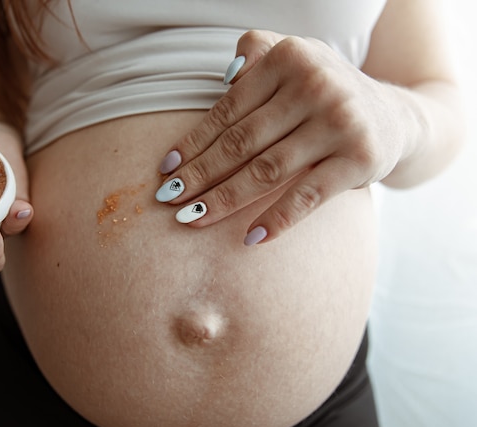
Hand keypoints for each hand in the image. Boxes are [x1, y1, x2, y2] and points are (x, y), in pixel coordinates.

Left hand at [156, 30, 406, 244]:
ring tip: (192, 218)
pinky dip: (276, 220)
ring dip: (223, 200)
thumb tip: (224, 79)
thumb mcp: (296, 59)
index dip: (192, 142)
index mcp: (290, 59)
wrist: (393, 117)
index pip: (227, 111)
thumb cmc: (326, 92)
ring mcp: (339, 123)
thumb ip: (257, 54)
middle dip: (199, 175)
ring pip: (266, 172)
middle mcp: (316, 86)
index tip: (167, 169)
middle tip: (168, 199)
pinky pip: (306, 197)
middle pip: (241, 143)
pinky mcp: (359, 160)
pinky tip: (248, 239)